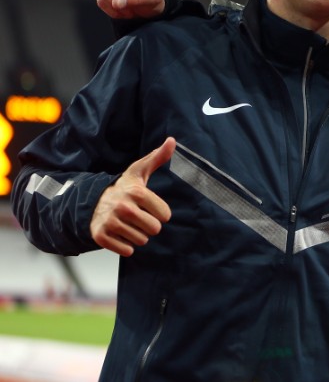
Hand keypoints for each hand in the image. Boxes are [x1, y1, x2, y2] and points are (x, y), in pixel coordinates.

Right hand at [90, 137, 174, 256]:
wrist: (93, 202)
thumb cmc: (124, 188)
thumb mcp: (140, 172)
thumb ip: (158, 158)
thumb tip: (172, 140)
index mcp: (137, 192)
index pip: (165, 215)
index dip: (160, 213)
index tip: (150, 207)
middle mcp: (123, 207)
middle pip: (154, 229)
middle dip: (149, 226)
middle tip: (139, 217)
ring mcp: (110, 222)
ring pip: (141, 241)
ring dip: (138, 235)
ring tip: (129, 224)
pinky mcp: (101, 236)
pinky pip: (126, 251)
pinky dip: (126, 246)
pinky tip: (120, 234)